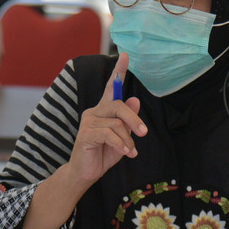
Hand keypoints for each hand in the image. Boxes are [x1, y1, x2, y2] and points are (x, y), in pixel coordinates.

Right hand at [65, 53, 146, 186]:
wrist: (86, 173)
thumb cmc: (103, 154)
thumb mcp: (122, 137)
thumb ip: (127, 121)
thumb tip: (135, 101)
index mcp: (103, 110)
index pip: (111, 87)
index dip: (118, 71)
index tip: (125, 55)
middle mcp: (94, 112)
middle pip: (118, 106)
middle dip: (134, 120)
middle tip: (144, 133)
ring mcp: (88, 122)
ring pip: (116, 123)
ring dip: (127, 140)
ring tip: (130, 152)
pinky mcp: (85, 134)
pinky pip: (109, 134)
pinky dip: (120, 144)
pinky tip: (124, 153)